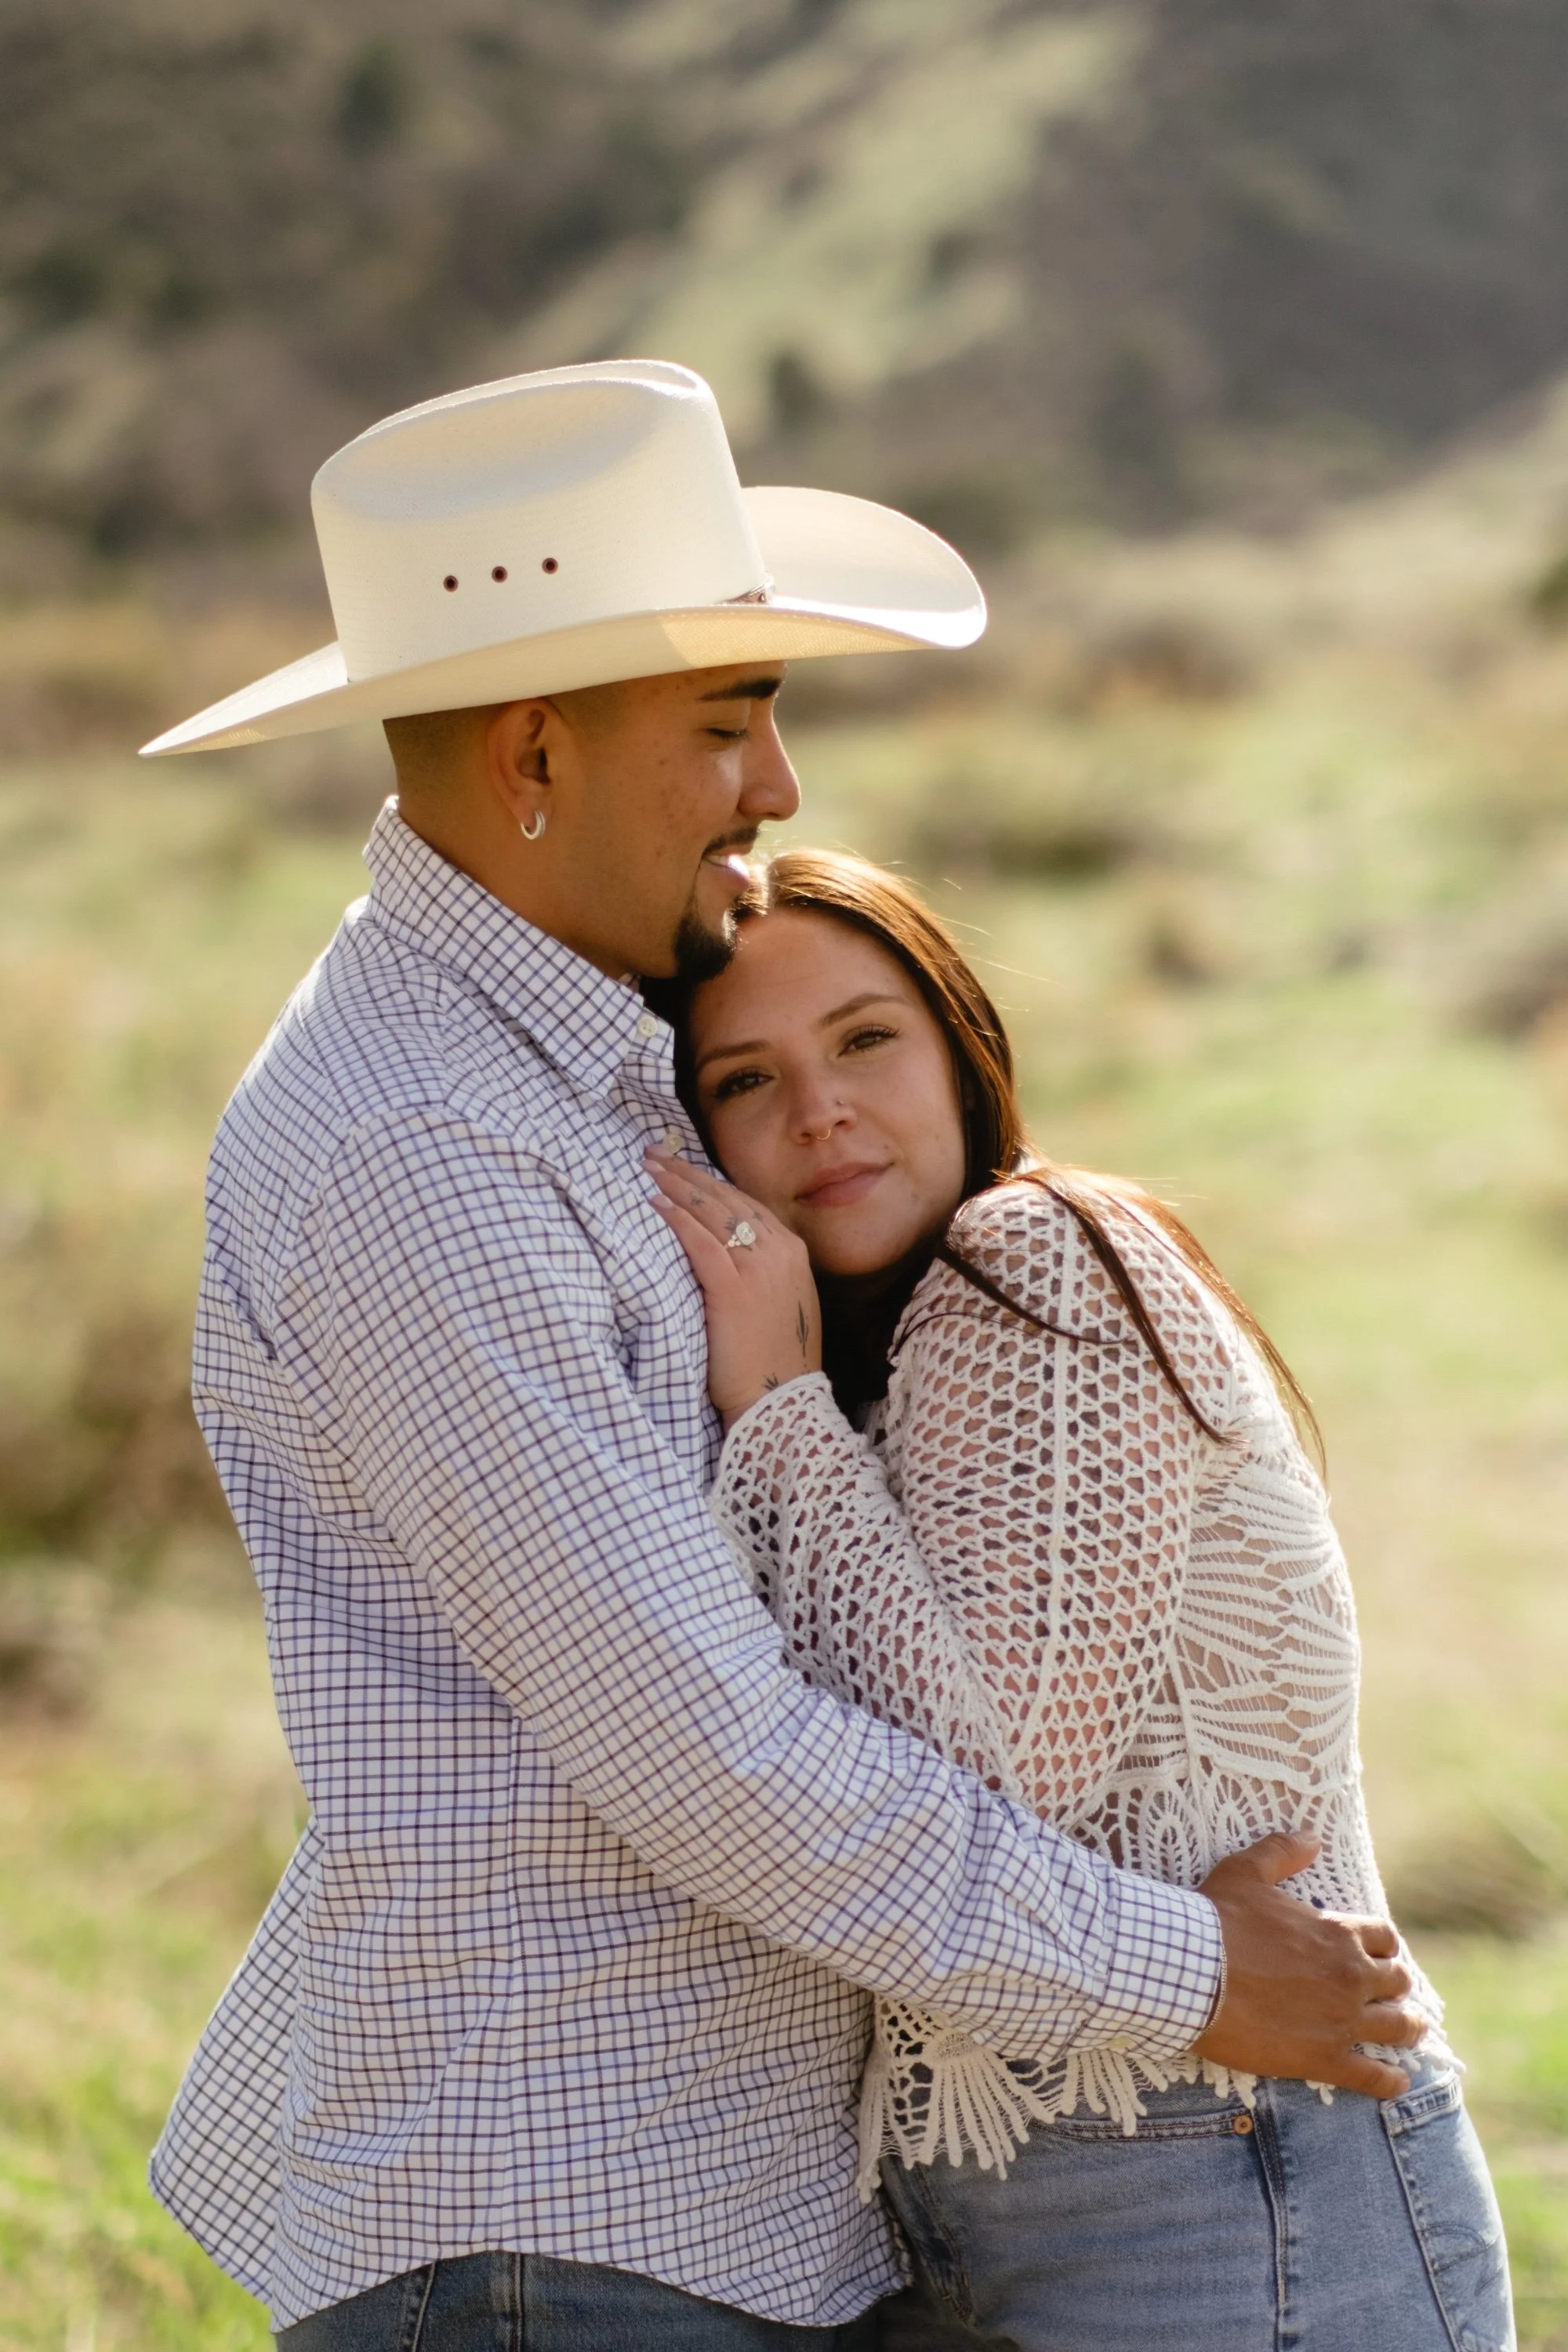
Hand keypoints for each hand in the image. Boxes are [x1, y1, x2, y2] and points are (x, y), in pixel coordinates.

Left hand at [645, 1150, 821, 1428]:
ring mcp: (759, 1268)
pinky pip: (701, 1242)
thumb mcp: (778, 1305)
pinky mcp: (734, 1289)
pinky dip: (676, 1219)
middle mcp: (780, 1251)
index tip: (680, 1166)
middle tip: (653, 1153)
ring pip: (712, 1212)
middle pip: (726, 1199)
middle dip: (687, 1173)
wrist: (780, 1403)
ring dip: (676, 1186)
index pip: (744, 1203)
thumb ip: (760, 1271)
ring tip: (647, 1167)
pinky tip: (653, 1203)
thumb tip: (725, 1249)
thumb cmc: (773, 1362)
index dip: (709, 1181)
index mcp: (793, 1252)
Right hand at [1194, 1832, 1420, 2098]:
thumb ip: (1283, 1851)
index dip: (1384, 1945)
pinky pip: (1373, 2077)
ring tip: (1411, 2032)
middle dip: (1397, 1986)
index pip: (1385, 1938)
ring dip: (1408, 2029)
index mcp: (1338, 1933)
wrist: (1193, 1973)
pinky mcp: (1325, 2059)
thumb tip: (1313, 1836)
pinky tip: (1397, 2083)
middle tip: (1391, 1994)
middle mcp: (1350, 1976)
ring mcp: (1342, 2020)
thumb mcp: (1247, 1871)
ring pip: (1398, 2028)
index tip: (1379, 1954)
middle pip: (1398, 1982)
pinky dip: (1389, 2082)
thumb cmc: (1218, 1920)